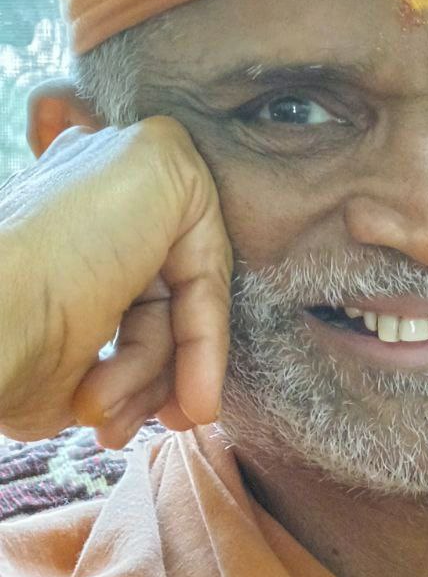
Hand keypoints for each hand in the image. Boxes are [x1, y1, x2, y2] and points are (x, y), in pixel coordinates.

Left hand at [0, 116, 231, 449]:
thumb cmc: (67, 250)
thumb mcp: (157, 163)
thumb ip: (192, 168)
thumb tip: (195, 213)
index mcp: (126, 188)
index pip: (203, 257)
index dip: (210, 318)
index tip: (207, 381)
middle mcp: (111, 241)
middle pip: (185, 312)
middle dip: (182, 364)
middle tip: (186, 412)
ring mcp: (94, 302)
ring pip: (162, 354)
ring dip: (143, 388)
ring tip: (99, 405)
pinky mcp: (72, 353)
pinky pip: (128, 384)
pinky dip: (121, 404)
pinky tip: (93, 413)